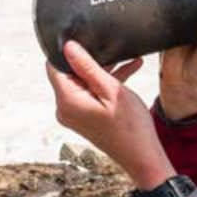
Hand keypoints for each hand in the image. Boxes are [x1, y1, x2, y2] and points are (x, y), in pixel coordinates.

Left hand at [46, 40, 176, 189]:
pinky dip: (104, 85)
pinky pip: (90, 94)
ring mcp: (74, 115)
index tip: (85, 40)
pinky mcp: (84, 118)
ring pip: (83, 83)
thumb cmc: (130, 127)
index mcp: (67, 101)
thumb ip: (87, 66)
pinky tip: (128, 73)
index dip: (68, 51)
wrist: (142, 156)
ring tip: (128, 61)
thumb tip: (69, 47)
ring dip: (103, 72)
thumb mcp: (111, 89)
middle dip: (91, 60)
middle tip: (113, 50)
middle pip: (69, 74)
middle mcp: (65, 109)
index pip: (54, 66)